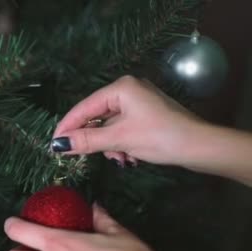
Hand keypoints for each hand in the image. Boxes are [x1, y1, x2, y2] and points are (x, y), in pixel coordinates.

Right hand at [51, 75, 206, 166]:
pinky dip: (121, 144)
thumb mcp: (119, 139)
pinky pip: (122, 129)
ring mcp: (138, 102)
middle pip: (96, 117)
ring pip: (109, 126)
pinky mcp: (146, 115)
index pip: (84, 107)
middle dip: (95, 140)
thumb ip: (86, 141)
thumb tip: (57, 145)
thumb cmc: (159, 137)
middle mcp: (128, 90)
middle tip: (83, 157)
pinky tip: (128, 157)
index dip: (67, 126)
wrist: (200, 146)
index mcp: (121, 88)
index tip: (53, 145)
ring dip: (110, 145)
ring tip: (120, 159)